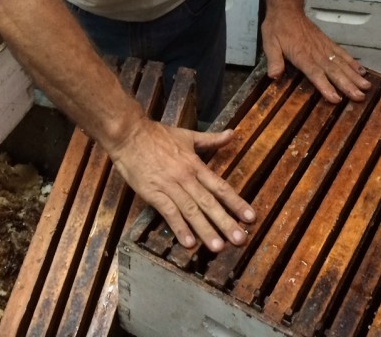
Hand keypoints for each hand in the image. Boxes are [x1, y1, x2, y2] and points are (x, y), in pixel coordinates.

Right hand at [105, 118, 255, 251]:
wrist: (129, 135)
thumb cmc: (158, 135)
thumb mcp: (188, 136)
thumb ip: (211, 139)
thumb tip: (232, 134)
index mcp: (196, 165)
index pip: (220, 186)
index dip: (236, 202)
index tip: (250, 217)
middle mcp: (186, 177)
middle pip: (209, 202)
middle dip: (225, 222)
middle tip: (240, 239)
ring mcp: (170, 186)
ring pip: (191, 210)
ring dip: (205, 229)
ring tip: (218, 247)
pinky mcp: (153, 194)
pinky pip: (169, 212)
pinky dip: (179, 227)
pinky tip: (188, 242)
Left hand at [260, 8, 370, 102]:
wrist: (287, 9)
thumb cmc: (277, 27)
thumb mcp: (269, 43)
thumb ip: (274, 60)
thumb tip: (274, 76)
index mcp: (302, 55)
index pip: (315, 73)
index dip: (326, 86)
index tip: (336, 99)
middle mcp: (316, 52)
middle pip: (334, 71)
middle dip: (348, 85)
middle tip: (360, 97)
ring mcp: (324, 47)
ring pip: (342, 63)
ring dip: (354, 76)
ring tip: (366, 87)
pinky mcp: (328, 43)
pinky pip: (342, 53)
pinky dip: (353, 63)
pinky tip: (361, 71)